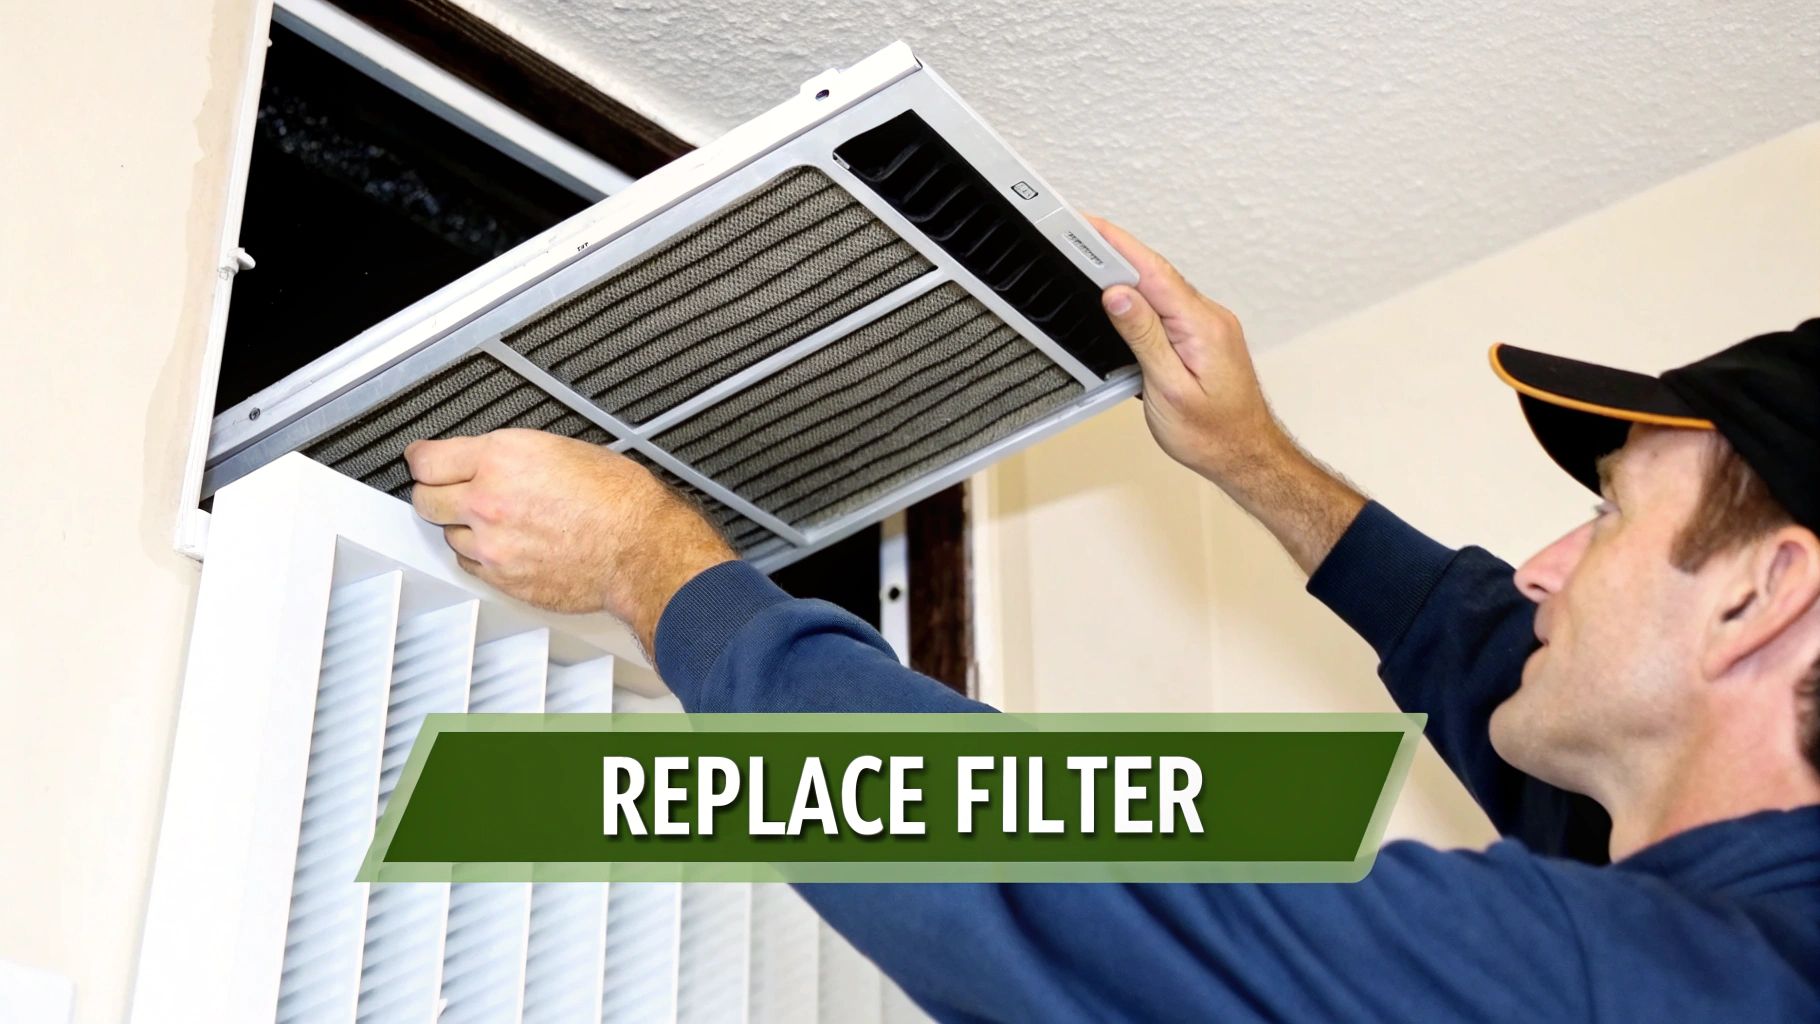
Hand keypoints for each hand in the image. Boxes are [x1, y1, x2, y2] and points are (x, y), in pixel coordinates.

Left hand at [404, 429, 734, 652]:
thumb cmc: (620, 500)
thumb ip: (511, 456)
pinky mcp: (502, 579)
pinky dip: (482, 557)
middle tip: (448, 490)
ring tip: (497, 522)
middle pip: (424, 499)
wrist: (642, 550)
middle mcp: (488, 501)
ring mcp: (492, 545)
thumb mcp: (563, 449)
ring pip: (448, 535)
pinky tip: (509, 546)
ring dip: (463, 527)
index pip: (427, 459)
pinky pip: (471, 566)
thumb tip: (484, 460)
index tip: (423, 460)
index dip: (422, 458)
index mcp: (503, 458)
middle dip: (434, 492)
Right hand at [1087, 216, 1364, 572]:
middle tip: (1078, 238)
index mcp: (1202, 326)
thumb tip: (1120, 296)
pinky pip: (1169, 306)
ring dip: (1127, 275)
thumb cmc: (1213, 434)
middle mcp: (1210, 318)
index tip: (1088, 225)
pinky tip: (1124, 300)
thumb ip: (1144, 338)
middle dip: (1116, 253)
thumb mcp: (1169, 389)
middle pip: (1155, 274)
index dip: (1117, 244)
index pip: (1152, 272)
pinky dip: (1142, 298)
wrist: (1246, 457)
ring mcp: (1209, 326)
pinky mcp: (1204, 338)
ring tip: (1092, 263)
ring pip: (1162, 289)